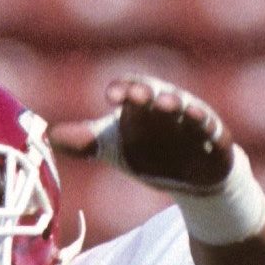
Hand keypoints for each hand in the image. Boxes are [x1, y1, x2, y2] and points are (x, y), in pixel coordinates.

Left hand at [48, 77, 233, 192]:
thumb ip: (85, 142)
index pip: (132, 91)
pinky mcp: (214, 138)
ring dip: (179, 105)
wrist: (190, 174)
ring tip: (169, 103)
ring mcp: (193, 121)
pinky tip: (202, 123)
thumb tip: (49, 136)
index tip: (111, 95)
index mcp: (142, 105)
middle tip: (135, 93)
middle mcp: (168, 106)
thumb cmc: (149, 152)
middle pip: (158, 95)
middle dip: (147, 93)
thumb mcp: (114, 148)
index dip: (123, 90)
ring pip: (186, 108)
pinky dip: (206, 126)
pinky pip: (212, 130)